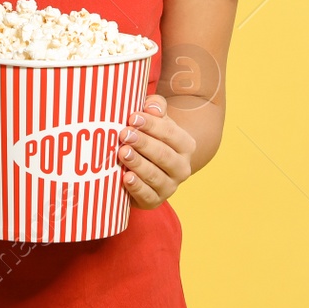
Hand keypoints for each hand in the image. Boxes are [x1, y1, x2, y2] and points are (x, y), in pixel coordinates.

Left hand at [118, 94, 196, 208]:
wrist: (152, 167)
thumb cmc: (152, 137)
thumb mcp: (157, 120)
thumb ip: (156, 108)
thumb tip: (151, 106)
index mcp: (186, 145)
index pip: (170, 133)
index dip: (151, 125)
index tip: (133, 117)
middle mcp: (182, 168)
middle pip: (163, 155)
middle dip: (143, 143)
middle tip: (124, 134)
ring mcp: (170, 186)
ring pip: (155, 175)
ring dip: (138, 163)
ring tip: (123, 152)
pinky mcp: (155, 201)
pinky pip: (147, 195)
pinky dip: (136, 187)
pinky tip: (125, 177)